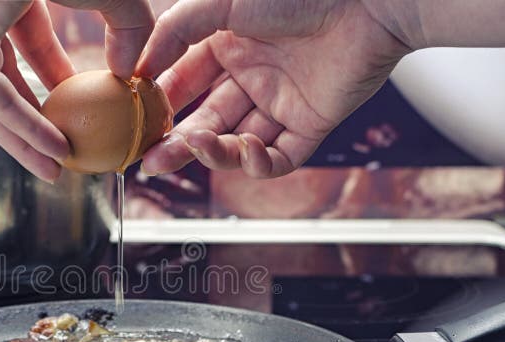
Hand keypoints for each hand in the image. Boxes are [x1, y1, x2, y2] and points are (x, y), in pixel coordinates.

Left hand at [0, 0, 154, 182]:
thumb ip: (127, 30)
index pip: (29, 45)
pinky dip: (24, 129)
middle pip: (7, 80)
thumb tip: (129, 74)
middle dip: (37, 120)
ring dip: (28, 138)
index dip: (58, 80)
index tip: (82, 109)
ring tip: (58, 167)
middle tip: (65, 151)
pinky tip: (54, 150)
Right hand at [136, 0, 411, 178]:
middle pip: (207, 122)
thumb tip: (138, 67)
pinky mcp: (311, 124)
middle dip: (178, 144)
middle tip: (151, 161)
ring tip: (198, 146)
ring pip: (237, 143)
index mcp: (229, 47)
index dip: (161, 105)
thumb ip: (176, 31)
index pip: (185, 85)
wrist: (367, 0)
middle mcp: (253, 77)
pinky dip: (258, 162)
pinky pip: (279, 158)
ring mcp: (281, 103)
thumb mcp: (221, 1)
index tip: (137, 121)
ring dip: (214, 152)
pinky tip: (245, 147)